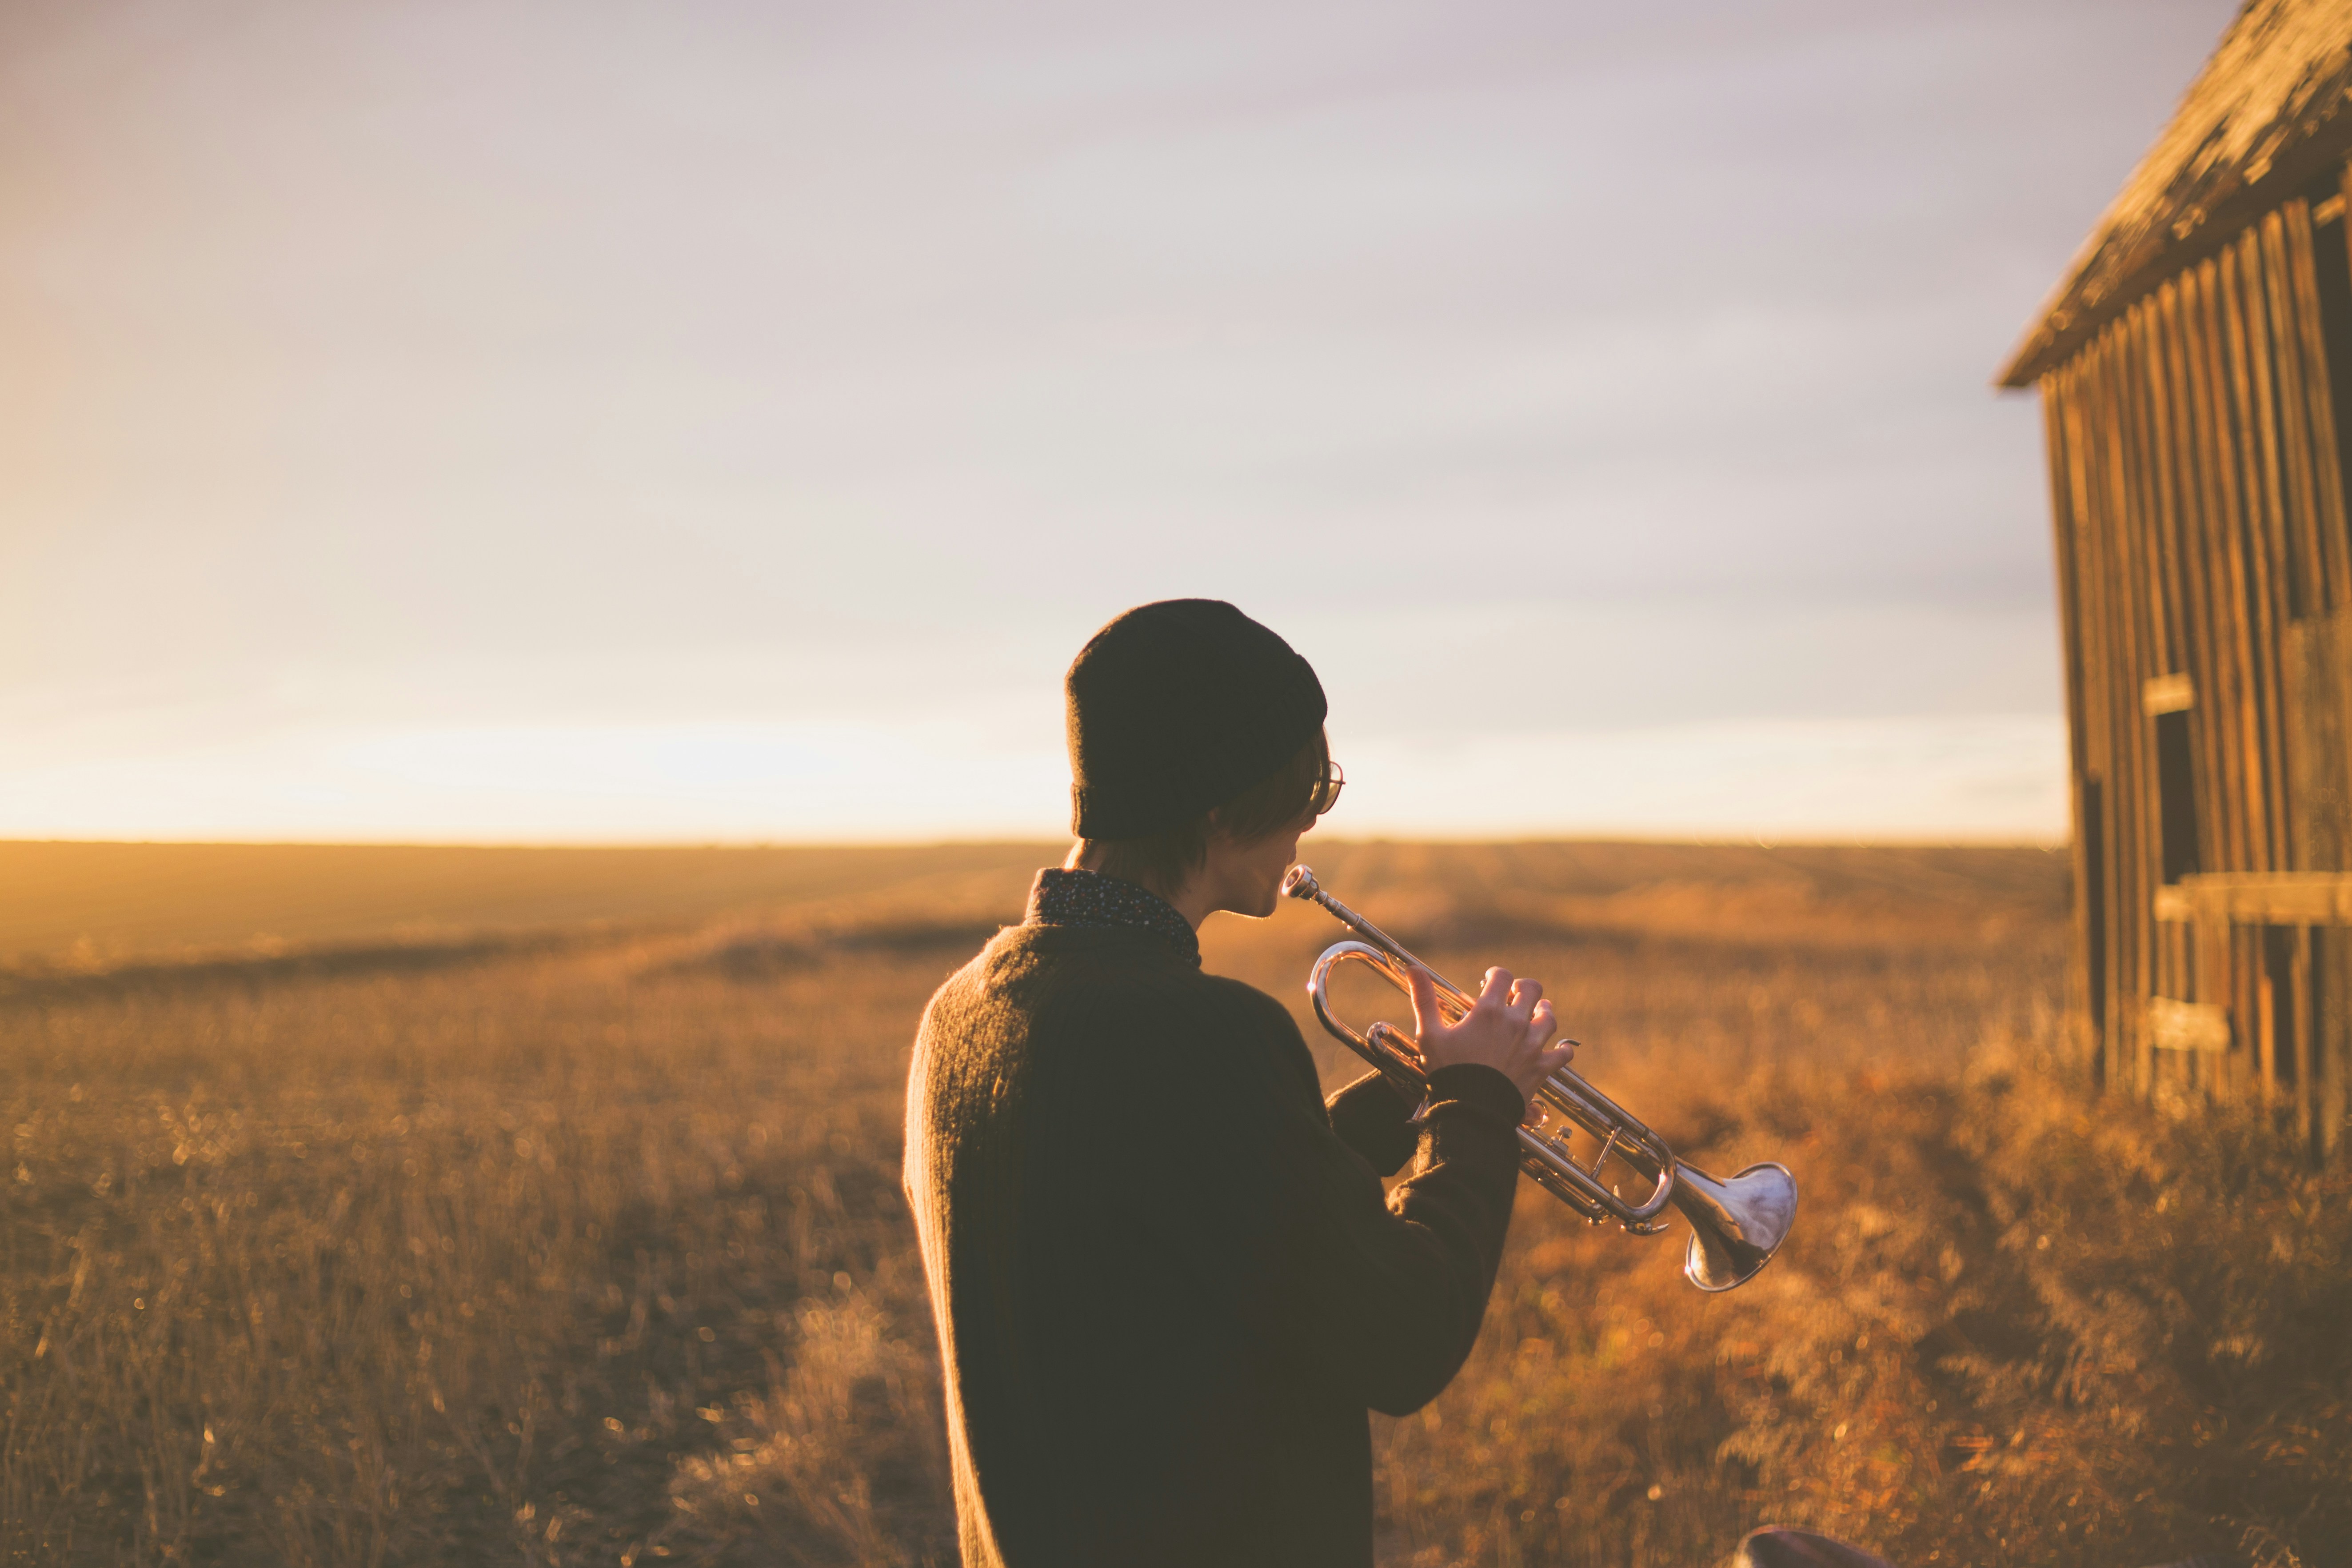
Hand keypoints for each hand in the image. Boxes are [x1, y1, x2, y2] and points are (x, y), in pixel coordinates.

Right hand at [1409, 965, 1575, 1121]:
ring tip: (1536, 1012)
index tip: (1489, 981)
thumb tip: (1412, 968)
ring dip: (1543, 1011)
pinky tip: (1557, 1048)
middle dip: (1522, 988)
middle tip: (1513, 994)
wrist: (1471, 1111)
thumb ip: (1424, 999)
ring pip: (1549, 1017)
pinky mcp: (1541, 1068)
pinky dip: (1561, 1049)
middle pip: (1532, 989)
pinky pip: (1562, 1053)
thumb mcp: (1430, 1034)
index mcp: (1489, 1011)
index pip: (1502, 976)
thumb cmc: (1448, 1072)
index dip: (1496, 974)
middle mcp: (1515, 1023)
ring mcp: (1532, 1045)